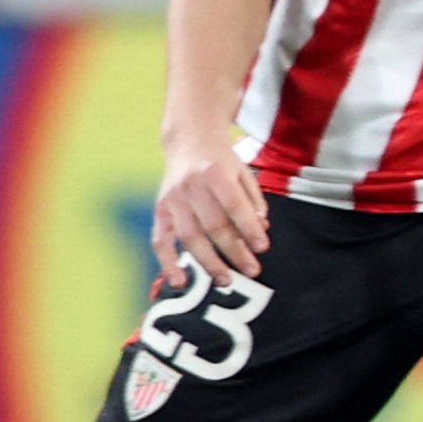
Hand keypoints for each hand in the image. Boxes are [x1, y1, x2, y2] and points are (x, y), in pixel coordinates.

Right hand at [150, 133, 268, 287]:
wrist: (189, 140)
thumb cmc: (220, 160)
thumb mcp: (243, 172)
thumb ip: (253, 201)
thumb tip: (261, 229)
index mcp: (215, 172)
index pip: (234, 206)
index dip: (249, 229)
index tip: (262, 248)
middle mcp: (191, 186)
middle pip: (213, 225)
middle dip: (234, 251)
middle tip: (252, 270)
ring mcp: (172, 199)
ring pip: (189, 237)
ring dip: (208, 262)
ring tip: (226, 280)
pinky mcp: (160, 209)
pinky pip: (160, 240)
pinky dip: (167, 263)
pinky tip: (179, 281)